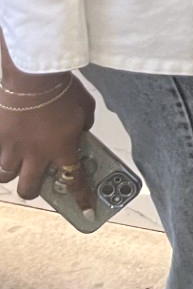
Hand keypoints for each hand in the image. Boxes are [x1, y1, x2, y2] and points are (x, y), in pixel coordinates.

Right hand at [0, 74, 96, 208]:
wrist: (34, 76)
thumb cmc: (64, 90)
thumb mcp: (86, 108)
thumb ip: (83, 126)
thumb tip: (80, 132)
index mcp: (62, 150)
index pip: (74, 181)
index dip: (82, 198)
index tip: (88, 212)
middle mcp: (35, 156)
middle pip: (28, 189)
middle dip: (33, 190)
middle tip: (36, 180)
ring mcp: (12, 148)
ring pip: (5, 176)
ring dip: (12, 172)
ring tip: (16, 162)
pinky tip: (4, 145)